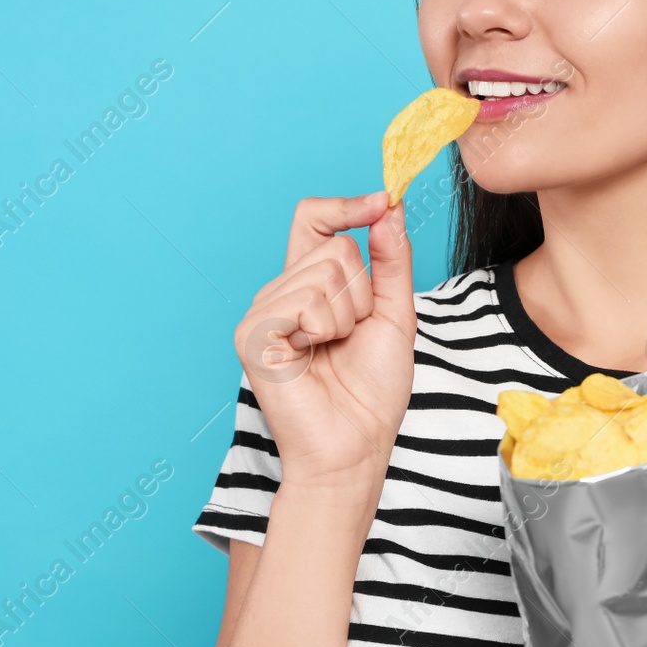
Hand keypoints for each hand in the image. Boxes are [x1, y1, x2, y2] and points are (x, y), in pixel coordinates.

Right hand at [232, 191, 416, 486]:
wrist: (356, 446)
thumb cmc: (372, 390)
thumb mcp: (394, 313)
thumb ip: (392, 259)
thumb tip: (389, 206)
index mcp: (308, 283)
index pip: (313, 218)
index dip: (347, 204)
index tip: (383, 200)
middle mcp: (280, 291)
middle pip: (334, 246)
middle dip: (363, 292)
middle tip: (351, 335)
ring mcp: (262, 311)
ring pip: (325, 272)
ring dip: (347, 316)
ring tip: (333, 349)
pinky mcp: (252, 334)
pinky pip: (303, 301)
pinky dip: (324, 330)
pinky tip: (311, 358)